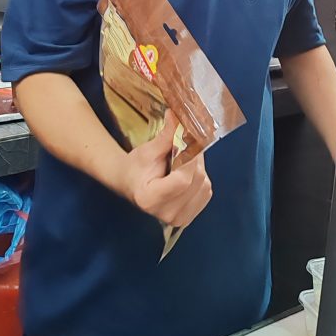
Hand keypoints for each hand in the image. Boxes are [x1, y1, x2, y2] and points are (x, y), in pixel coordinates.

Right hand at [121, 112, 212, 227]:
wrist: (129, 184)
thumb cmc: (135, 167)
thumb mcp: (147, 151)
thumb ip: (166, 137)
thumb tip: (179, 115)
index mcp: (150, 199)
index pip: (182, 180)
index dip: (190, 158)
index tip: (189, 140)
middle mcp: (167, 215)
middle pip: (196, 182)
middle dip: (195, 159)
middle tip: (186, 145)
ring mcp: (179, 219)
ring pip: (204, 186)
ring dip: (199, 168)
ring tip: (183, 161)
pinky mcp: (189, 218)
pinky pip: (206, 192)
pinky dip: (200, 179)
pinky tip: (187, 174)